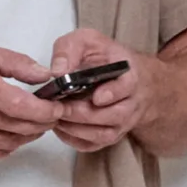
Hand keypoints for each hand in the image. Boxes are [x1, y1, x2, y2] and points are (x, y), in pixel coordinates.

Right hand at [0, 44, 62, 162]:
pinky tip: (13, 133)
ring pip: (12, 142)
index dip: (45, 111)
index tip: (58, 108)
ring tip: (35, 124)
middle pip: (20, 127)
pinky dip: (11, 145)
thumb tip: (45, 75)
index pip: (21, 106)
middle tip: (52, 116)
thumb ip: (15, 62)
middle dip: (43, 123)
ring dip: (29, 135)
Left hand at [44, 27, 150, 153]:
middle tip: (60, 108)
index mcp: (129, 75)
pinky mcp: (110, 135)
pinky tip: (60, 127)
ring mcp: (122, 122)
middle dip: (84, 114)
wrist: (123, 75)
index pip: (127, 87)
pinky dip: (75, 140)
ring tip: (56, 117)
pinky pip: (94, 145)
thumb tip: (57, 71)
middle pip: (114, 115)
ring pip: (104, 134)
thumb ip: (70, 49)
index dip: (113, 93)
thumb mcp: (87, 41)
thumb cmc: (104, 57)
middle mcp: (131, 102)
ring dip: (77, 129)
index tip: (97, 97)